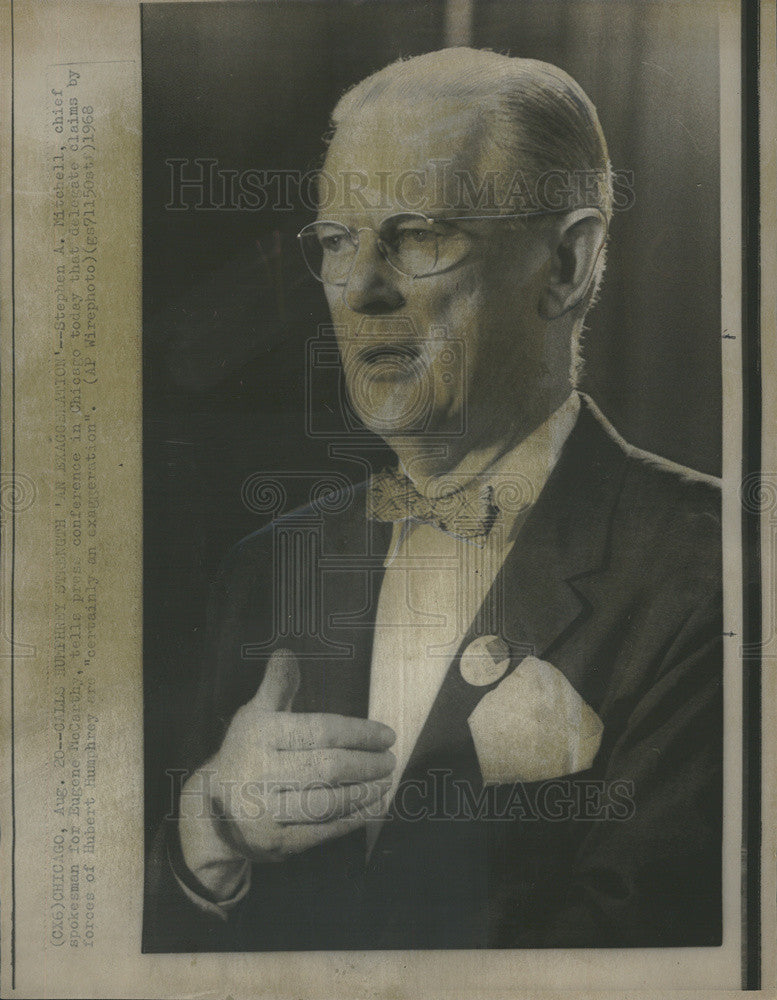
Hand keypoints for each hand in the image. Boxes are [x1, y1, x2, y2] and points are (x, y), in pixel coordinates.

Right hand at [178, 648, 395, 897]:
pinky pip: (322, 831)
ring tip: (385, 781)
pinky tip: (372, 807)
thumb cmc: (246, 752)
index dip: (359, 733)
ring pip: (326, 802)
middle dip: (366, 764)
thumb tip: (286, 653)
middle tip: (390, 760)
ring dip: (364, 792)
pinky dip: (352, 819)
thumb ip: (277, 686)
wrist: (210, 811)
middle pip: (327, 768)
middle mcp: (259, 773)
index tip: (387, 735)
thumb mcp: (255, 715)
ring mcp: (265, 812)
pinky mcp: (275, 842)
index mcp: (259, 735)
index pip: (320, 731)